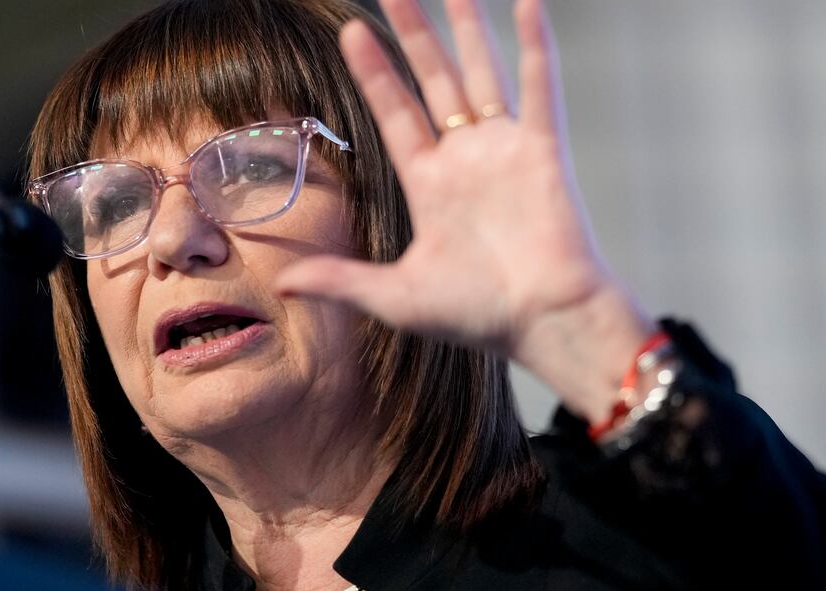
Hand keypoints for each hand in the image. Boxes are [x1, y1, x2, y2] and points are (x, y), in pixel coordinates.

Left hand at [275, 0, 654, 421]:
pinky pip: (538, 88)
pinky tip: (528, 4)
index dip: (375, 74)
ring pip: (481, 73)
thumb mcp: (395, 297)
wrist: (543, 323)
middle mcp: (466, 160)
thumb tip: (282, 285)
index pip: (395, 115)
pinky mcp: (542, 152)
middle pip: (433, 82)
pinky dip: (536, 46)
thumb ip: (341, 280)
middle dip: (414, 36)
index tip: (353, 32)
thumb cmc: (477, 316)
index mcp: (430, 186)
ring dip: (466, 29)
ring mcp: (505, 151)